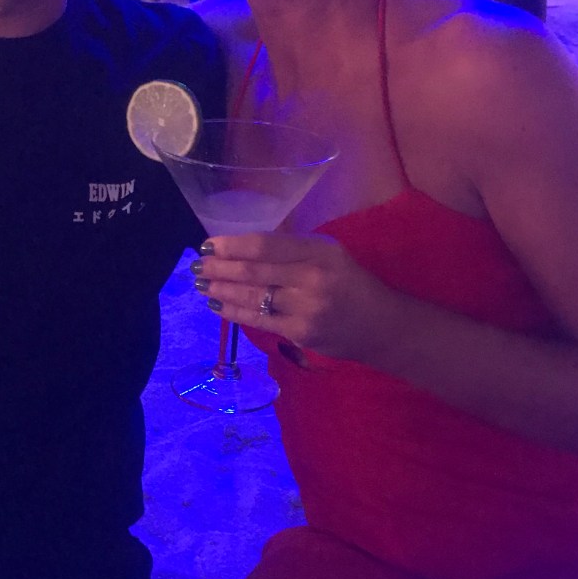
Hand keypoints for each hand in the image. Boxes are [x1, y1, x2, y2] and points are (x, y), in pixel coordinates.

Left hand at [192, 231, 400, 364]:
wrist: (381, 326)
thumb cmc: (350, 282)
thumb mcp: (329, 253)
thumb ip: (292, 248)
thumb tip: (244, 244)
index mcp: (318, 252)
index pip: (266, 245)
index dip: (233, 245)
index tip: (209, 244)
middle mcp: (311, 278)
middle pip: (254, 272)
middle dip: (219, 268)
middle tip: (197, 266)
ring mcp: (305, 309)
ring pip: (252, 297)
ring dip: (221, 290)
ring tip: (200, 284)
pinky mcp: (299, 334)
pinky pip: (259, 320)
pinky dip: (234, 312)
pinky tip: (217, 305)